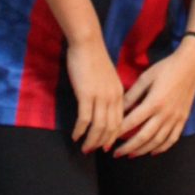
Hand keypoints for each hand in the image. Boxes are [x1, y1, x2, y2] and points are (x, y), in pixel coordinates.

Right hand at [67, 37, 124, 153]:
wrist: (88, 44)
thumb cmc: (94, 59)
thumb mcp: (107, 79)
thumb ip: (108, 93)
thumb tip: (102, 108)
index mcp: (119, 93)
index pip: (120, 121)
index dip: (113, 135)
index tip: (107, 146)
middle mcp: (113, 97)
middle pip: (111, 127)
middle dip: (102, 142)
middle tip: (93, 151)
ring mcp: (101, 96)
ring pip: (99, 126)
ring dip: (92, 140)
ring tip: (84, 149)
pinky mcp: (86, 94)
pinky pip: (85, 119)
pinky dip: (80, 130)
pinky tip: (75, 136)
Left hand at [115, 39, 194, 156]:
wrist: (191, 65)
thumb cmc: (166, 68)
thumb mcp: (146, 77)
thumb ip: (132, 95)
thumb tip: (118, 109)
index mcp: (154, 102)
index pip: (132, 122)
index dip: (118, 131)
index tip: (108, 137)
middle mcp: (165, 114)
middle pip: (143, 137)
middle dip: (128, 147)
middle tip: (116, 153)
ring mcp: (175, 118)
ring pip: (157, 141)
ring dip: (142, 150)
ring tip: (131, 155)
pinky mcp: (183, 119)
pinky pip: (172, 139)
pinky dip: (162, 148)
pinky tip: (153, 152)